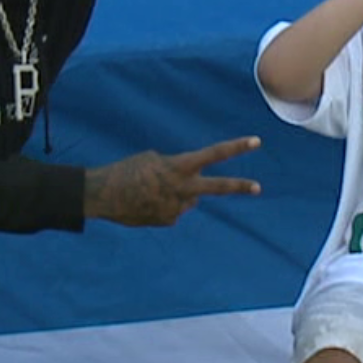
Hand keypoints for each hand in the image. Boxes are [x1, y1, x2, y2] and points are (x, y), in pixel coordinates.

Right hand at [85, 136, 261, 226]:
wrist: (104, 194)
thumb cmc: (127, 170)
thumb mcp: (154, 160)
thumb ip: (178, 170)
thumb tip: (192, 195)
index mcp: (180, 166)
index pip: (214, 154)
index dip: (236, 147)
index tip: (256, 141)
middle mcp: (183, 188)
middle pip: (217, 187)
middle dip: (239, 186)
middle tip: (258, 188)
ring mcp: (177, 207)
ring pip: (188, 198)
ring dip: (177, 193)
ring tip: (150, 190)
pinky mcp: (168, 220)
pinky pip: (173, 209)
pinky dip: (163, 205)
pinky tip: (146, 202)